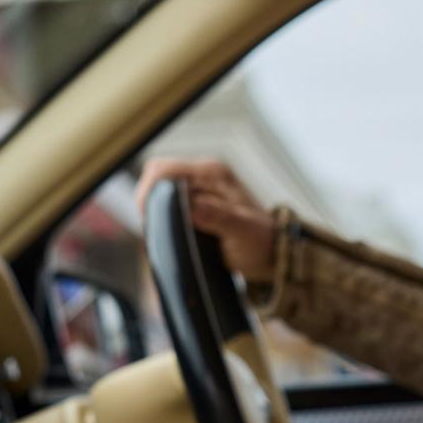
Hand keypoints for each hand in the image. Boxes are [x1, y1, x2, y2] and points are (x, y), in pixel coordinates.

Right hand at [135, 158, 278, 281]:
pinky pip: (170, 204)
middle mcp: (203, 176)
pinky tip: (170, 235)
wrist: (274, 253)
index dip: (149, 190)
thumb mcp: (242, 231)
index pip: (165, 169)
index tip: (148, 217)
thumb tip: (193, 208)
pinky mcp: (196, 203)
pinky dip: (164, 218)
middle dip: (150, 202)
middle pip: (158, 177)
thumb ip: (218, 217)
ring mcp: (199, 189)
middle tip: (154, 229)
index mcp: (212, 174)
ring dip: (157, 212)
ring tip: (162, 234)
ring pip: (161, 191)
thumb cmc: (261, 241)